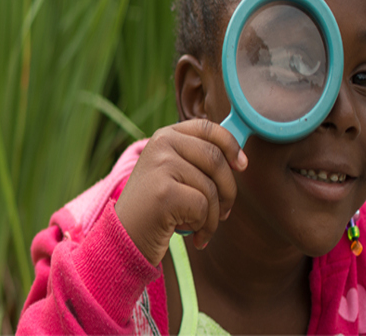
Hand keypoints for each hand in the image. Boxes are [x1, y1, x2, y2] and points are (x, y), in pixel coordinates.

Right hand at [115, 119, 247, 264]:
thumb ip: (197, 160)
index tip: (241, 166)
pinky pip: (203, 207)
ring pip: (212, 188)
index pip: (208, 128)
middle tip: (224, 212)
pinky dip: (203, 226)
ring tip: (201, 227)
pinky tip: (190, 233)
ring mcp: (161, 166)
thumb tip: (239, 159)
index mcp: (164, 136)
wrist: (124, 236)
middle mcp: (161, 144)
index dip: (231, 145)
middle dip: (228, 191)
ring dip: (214, 216)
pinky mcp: (164, 192)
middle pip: (216, 160)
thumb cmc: (155, 208)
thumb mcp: (172, 174)